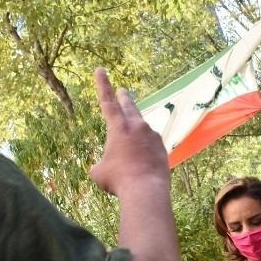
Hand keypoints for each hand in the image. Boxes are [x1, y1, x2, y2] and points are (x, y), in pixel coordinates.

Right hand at [89, 68, 167, 196]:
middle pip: (129, 107)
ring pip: (142, 127)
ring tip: (131, 137)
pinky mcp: (162, 148)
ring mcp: (152, 136)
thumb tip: (102, 168)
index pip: (107, 100)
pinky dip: (145, 147)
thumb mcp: (99, 173)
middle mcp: (137, 126)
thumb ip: (99, 165)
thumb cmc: (118, 180)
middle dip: (125, 98)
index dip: (103, 84)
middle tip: (124, 91)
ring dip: (136, 130)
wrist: (146, 190)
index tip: (101, 70)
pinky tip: (143, 158)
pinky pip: (151, 143)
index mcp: (118, 126)